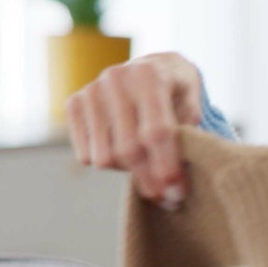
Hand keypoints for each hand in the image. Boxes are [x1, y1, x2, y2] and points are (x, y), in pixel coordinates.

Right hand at [66, 52, 205, 208]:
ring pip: (104, 157)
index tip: (176, 193)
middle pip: (128, 149)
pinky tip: (124, 154)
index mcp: (150, 76)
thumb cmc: (176, 91)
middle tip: (165, 198)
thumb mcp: (193, 102)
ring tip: (147, 167)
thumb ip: (190, 132)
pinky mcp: (74, 103)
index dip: (166, 166)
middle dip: (149, 180)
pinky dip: (107, 164)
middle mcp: (116, 78)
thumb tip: (180, 170)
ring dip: (128, 173)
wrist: (150, 68)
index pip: (156, 131)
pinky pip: (86, 155)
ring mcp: (92, 90)